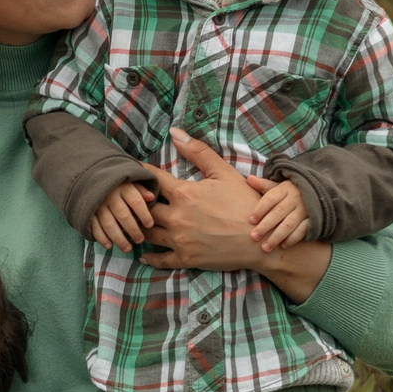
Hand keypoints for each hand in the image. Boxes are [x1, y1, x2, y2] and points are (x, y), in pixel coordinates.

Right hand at [89, 180, 156, 250]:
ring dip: (119, 238)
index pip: (136, 202)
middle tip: (140, 240)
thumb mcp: (130, 182)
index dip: (144, 214)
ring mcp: (98, 205)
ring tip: (128, 249)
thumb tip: (151, 197)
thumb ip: (141, 190)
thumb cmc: (117, 184)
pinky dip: (101, 237)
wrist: (90, 181)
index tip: (150, 225)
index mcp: (123, 187)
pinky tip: (109, 246)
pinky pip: (94, 227)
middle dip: (133, 230)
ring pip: (109, 224)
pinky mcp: (89, 213)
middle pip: (123, 215)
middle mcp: (110, 196)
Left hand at [143, 129, 333, 301]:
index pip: (154, 180)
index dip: (143, 174)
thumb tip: (175, 133)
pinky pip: (161, 259)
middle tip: (131, 199)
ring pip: (148, 233)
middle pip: (145, 208)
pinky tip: (144, 254)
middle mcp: (177, 217)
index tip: (133, 172)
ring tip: (135, 223)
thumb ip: (198, 151)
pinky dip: (150, 257)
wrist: (260, 239)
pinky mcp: (186, 258)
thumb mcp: (224, 172)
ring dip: (141, 227)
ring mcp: (180, 239)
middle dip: (138, 203)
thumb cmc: (244, 203)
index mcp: (184, 194)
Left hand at [249, 179, 309, 249]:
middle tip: (254, 237)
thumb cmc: (291, 191)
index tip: (251, 220)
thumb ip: (264, 185)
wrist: (318, 192)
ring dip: (277, 236)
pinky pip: (302, 231)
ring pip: (289, 224)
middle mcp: (295, 199)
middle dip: (265, 226)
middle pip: (278, 212)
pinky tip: (282, 246)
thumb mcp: (279, 185)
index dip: (260, 209)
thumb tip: (249, 179)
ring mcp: (305, 210)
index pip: (271, 198)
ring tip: (265, 247)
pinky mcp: (313, 220)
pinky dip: (293, 239)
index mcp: (285, 189)